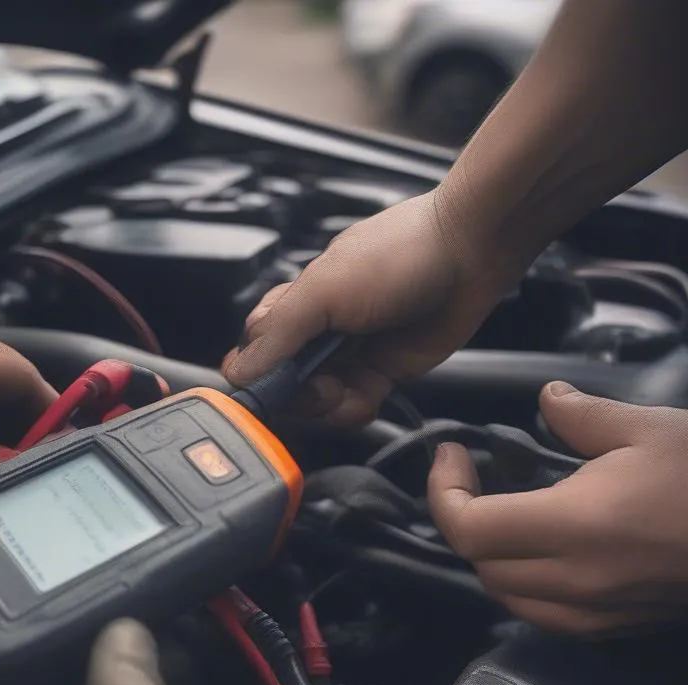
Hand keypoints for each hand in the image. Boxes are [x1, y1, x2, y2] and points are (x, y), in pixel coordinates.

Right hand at [222, 189, 521, 424]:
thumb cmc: (397, 255)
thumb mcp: (322, 290)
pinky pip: (351, 408)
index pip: (250, 356)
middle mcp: (313, 333)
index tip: (276, 387)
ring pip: (316, 405)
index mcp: (290, 306)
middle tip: (323, 382)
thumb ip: (277, 334)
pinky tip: (373, 389)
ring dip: (331, 405)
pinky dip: (357, 407)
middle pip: (282, 388)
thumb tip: (237, 373)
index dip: (258, 378)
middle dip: (300, 395)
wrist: (469, 253)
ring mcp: (345, 356)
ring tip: (351, 383)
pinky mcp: (377, 374)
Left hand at [428, 382, 687, 634]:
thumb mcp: (650, 429)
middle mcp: (579, 579)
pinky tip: (538, 556)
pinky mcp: (617, 627)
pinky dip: (523, 588)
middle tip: (471, 480)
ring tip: (499, 515)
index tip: (451, 457)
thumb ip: (582, 416)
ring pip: (506, 597)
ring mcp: (599, 611)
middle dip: (462, 519)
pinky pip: (545, 618)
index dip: (443, 492)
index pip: (470, 528)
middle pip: (479, 565)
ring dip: (488, 557)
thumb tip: (546, 401)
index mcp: (578, 525)